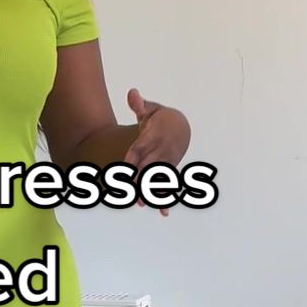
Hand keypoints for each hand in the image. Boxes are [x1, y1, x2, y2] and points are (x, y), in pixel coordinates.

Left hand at [122, 88, 190, 215]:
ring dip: (150, 191)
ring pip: (157, 179)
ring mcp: (166, 162)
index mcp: (152, 137)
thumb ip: (139, 104)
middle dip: (139, 178)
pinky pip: (168, 185)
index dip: (132, 158)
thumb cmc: (160, 118)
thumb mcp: (150, 109)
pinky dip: (166, 199)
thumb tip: (132, 93)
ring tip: (142, 204)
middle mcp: (160, 152)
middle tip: (131, 190)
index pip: (140, 148)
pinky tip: (164, 213)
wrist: (181, 126)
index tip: (124, 168)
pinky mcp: (170, 170)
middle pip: (148, 166)